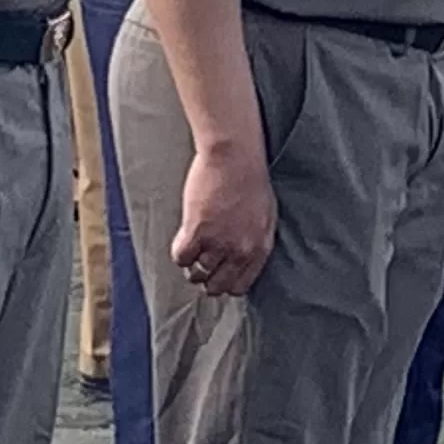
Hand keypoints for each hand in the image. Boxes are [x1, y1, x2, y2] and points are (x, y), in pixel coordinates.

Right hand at [174, 144, 277, 299]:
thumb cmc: (251, 179)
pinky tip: (182, 238)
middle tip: (200, 263)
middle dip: (206, 279)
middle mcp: (240, 251)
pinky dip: (178, 252)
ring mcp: (218, 242)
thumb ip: (255, 241)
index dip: (225, 283)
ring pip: (196, 274)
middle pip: (217, 286)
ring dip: (191, 265)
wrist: (235, 156)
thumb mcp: (265, 216)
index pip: (239, 286)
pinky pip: (181, 257)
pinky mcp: (196, 229)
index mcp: (259, 248)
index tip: (218, 275)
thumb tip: (243, 257)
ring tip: (191, 249)